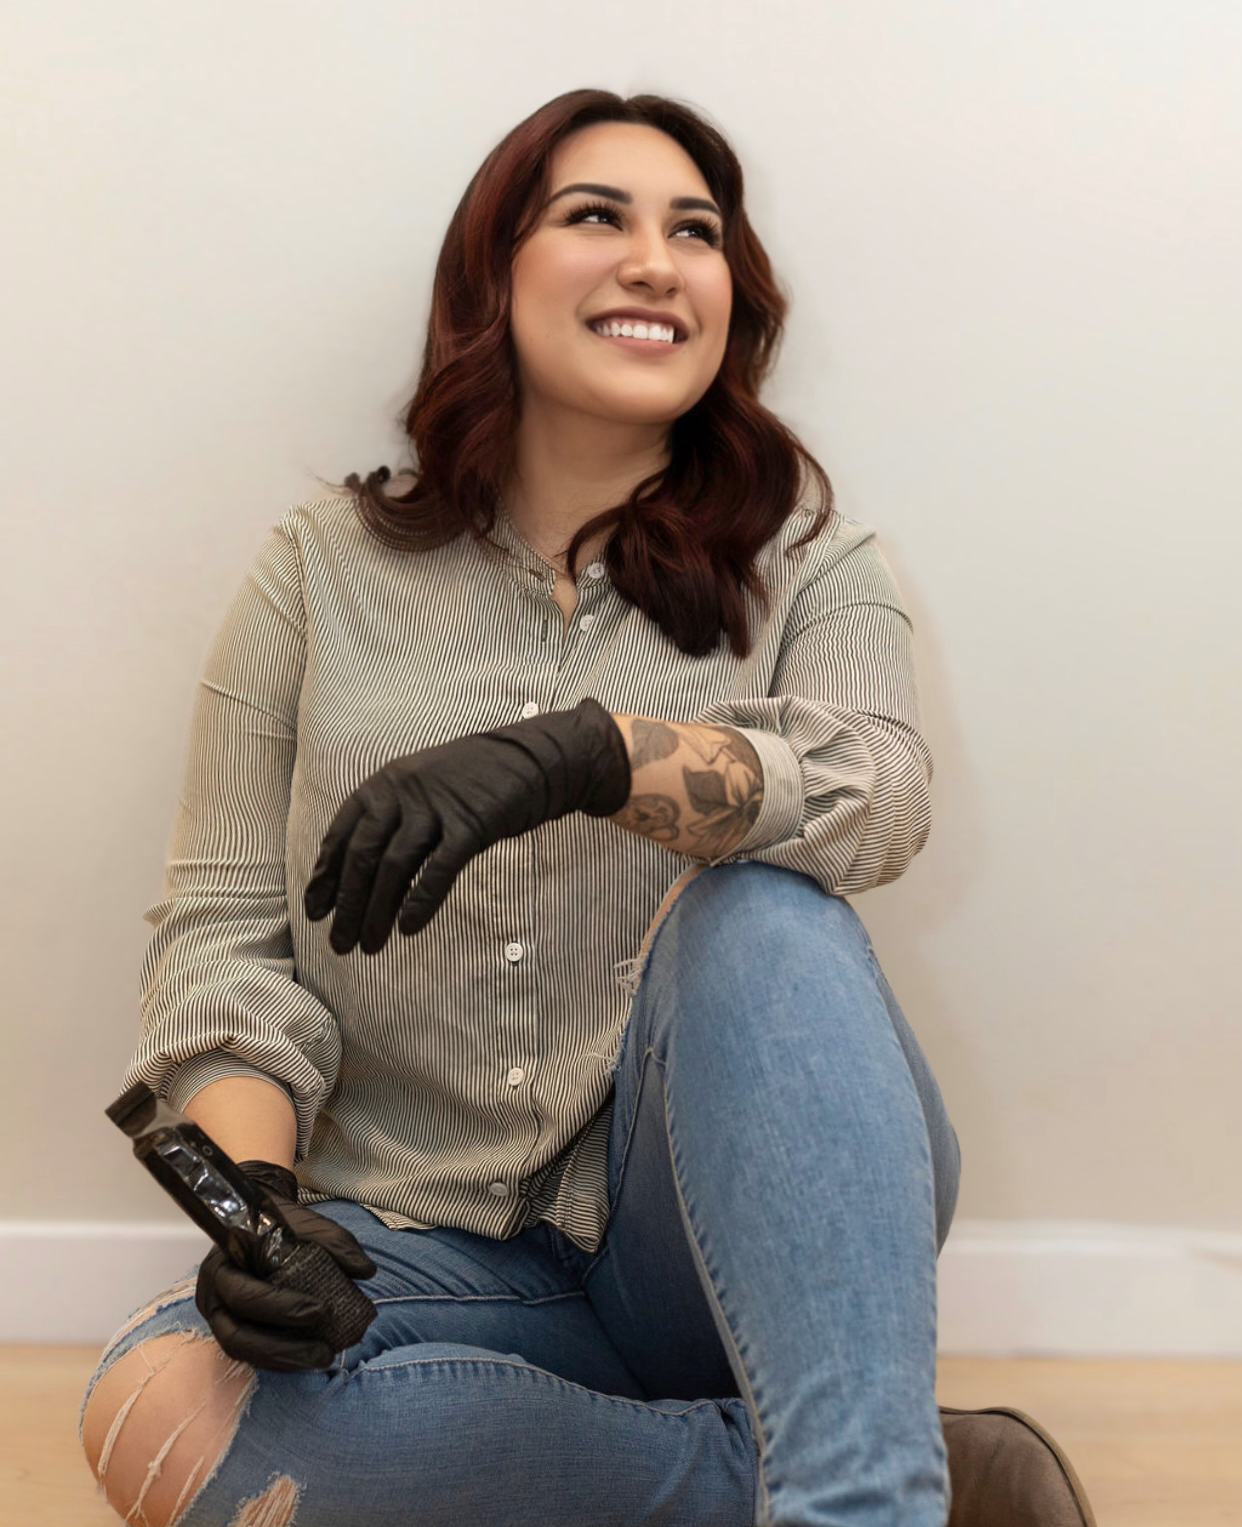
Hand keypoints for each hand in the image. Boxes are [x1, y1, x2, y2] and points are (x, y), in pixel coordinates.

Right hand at [195, 1161, 377, 1371]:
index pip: (245, 1295)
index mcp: (222, 1266)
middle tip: (325, 1352)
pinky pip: (252, 1354)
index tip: (322, 1311)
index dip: (281, 1308)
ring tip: (322, 1359)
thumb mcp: (305, 1222)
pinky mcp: (234, 1330)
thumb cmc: (278, 1221)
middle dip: (283, 1348)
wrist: (258, 1217)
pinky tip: (310, 1358)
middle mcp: (214, 1297)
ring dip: (283, 1360)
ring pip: (243, 1351)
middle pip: (238, 1336)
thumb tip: (366, 1271)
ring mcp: (220, 1318)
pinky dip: (281, 1359)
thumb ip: (334, 1242)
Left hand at [305, 698, 629, 953]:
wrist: (532, 759)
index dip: (325, 876)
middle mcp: (404, 793)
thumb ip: (392, 821)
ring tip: (369, 946)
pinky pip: (439, 868)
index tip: (315, 912)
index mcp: (385, 784)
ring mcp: (438, 807)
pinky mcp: (472, 824)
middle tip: (339, 943)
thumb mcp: (422, 789)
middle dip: (347, 905)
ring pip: (395, 867)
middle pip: (363, 856)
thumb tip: (361, 875)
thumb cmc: (473, 781)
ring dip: (377, 912)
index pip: (342, 834)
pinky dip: (421, 901)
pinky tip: (409, 928)